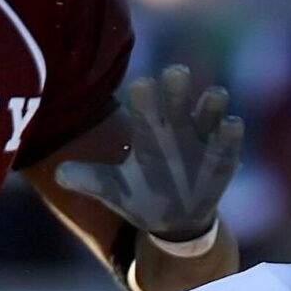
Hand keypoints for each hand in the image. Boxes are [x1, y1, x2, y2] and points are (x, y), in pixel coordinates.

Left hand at [52, 65, 243, 243]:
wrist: (176, 218)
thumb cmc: (141, 195)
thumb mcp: (115, 190)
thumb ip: (90, 180)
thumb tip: (58, 175)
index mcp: (148, 127)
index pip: (144, 103)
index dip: (144, 95)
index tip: (142, 87)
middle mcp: (175, 124)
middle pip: (177, 96)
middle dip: (177, 84)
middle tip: (177, 72)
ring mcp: (203, 137)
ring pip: (210, 109)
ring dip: (212, 101)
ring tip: (214, 96)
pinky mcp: (224, 153)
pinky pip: (230, 137)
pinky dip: (232, 131)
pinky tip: (231, 126)